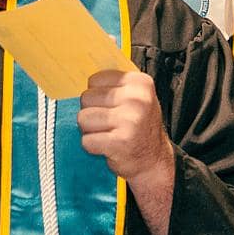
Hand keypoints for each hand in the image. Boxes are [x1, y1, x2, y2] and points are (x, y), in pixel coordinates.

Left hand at [78, 70, 174, 184]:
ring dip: (90, 130)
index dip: (97, 95)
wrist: (154, 160)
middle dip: (92, 112)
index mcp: (139, 83)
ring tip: (107, 134)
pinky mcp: (120, 142)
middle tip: (109, 123)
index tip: (112, 106)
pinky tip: (107, 147)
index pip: (95, 80)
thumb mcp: (136, 98)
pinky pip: (86, 140)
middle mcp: (136, 99)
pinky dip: (92, 146)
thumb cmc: (138, 126)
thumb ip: (114, 85)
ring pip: (83, 119)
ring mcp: (129, 120)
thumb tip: (79, 75)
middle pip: (86, 98)